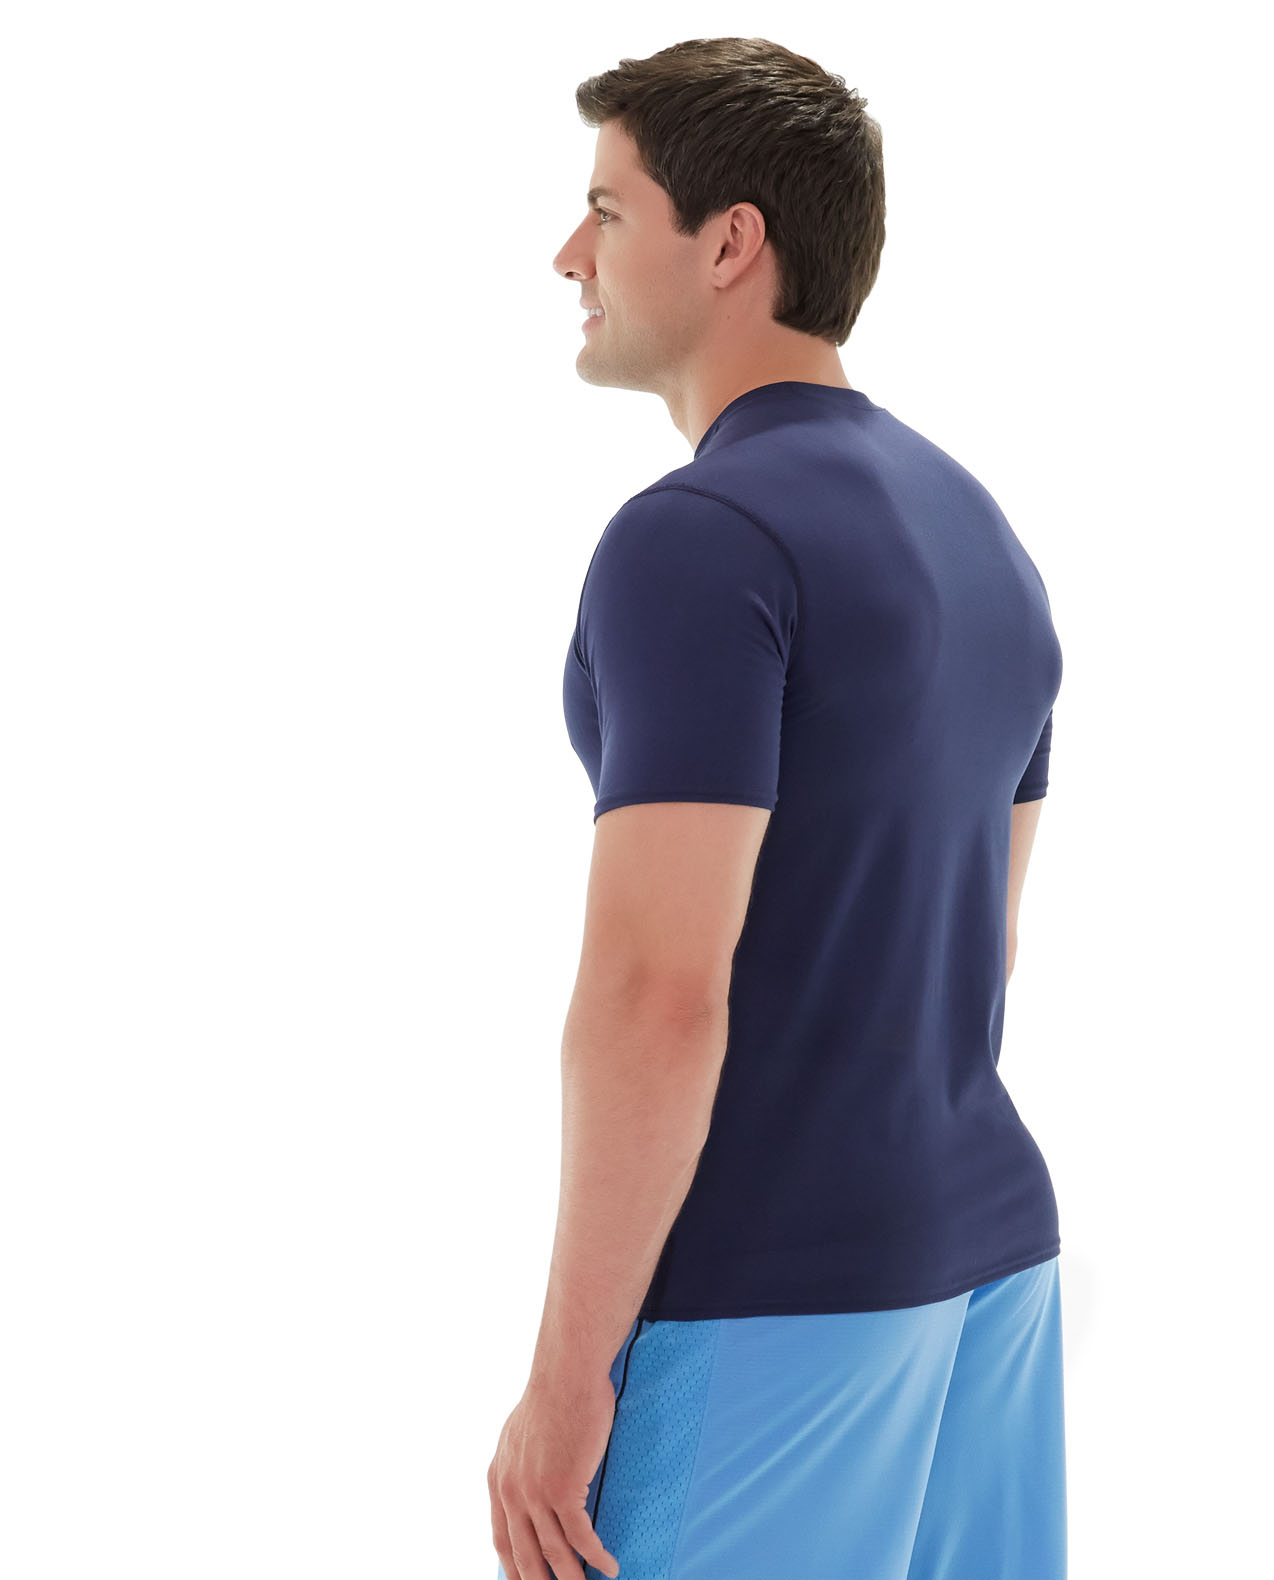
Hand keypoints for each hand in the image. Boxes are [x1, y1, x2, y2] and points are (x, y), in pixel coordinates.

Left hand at [488, 1369, 621, 1579]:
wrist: (567, 1372)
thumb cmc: (553, 1396)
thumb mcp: (519, 1435)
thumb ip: (519, 1465)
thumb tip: (528, 1480)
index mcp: (498, 1479)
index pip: (500, 1539)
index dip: (513, 1569)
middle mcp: (511, 1491)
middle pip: (523, 1556)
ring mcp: (535, 1492)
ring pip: (554, 1554)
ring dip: (572, 1578)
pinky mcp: (564, 1488)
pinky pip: (581, 1537)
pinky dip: (596, 1557)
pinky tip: (609, 1567)